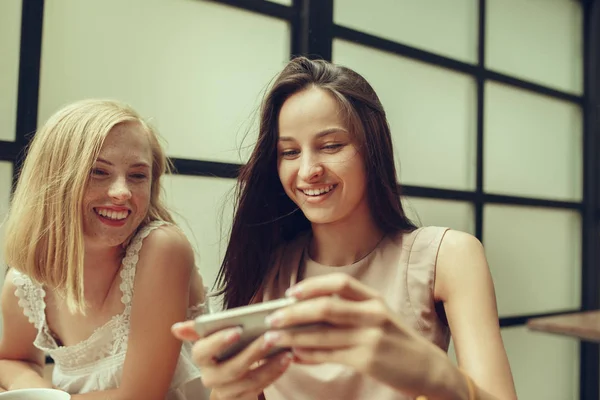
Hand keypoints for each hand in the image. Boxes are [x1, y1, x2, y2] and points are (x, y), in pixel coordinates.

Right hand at [172, 322, 291, 399]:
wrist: (228, 382)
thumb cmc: (223, 351)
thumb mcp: (213, 338)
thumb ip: (199, 329)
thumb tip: (175, 328)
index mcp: (201, 357)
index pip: (203, 351)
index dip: (218, 342)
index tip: (237, 330)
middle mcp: (210, 377)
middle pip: (231, 368)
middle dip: (252, 353)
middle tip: (271, 337)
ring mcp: (226, 391)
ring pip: (249, 380)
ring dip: (270, 365)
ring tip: (286, 350)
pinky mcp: (242, 399)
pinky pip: (260, 387)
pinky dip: (275, 372)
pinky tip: (286, 360)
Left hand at [262, 273, 451, 397]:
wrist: (428, 368)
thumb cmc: (397, 341)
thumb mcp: (379, 317)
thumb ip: (350, 311)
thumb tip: (308, 312)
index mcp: (374, 299)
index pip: (340, 283)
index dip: (312, 285)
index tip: (290, 292)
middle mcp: (372, 314)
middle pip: (325, 307)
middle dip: (293, 312)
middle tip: (271, 318)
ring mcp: (371, 337)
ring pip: (322, 334)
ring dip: (293, 336)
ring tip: (273, 339)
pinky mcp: (367, 360)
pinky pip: (329, 355)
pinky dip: (308, 355)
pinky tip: (294, 355)